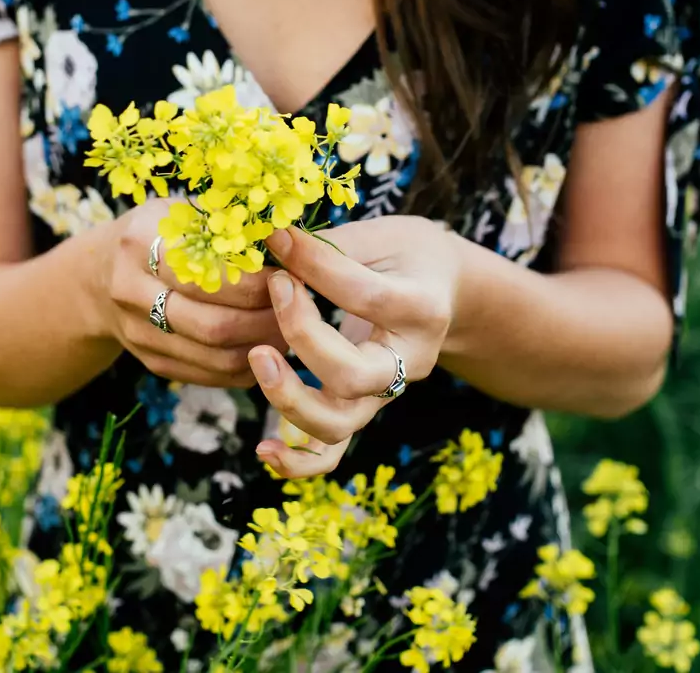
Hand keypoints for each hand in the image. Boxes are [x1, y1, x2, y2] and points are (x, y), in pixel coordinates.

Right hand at [97, 199, 288, 388]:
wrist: (99, 274)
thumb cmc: (157, 233)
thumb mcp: (180, 213)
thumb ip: (224, 225)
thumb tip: (290, 241)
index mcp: (140, 243)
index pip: (209, 275)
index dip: (258, 282)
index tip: (291, 276)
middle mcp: (132, 292)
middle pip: (214, 325)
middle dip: (267, 321)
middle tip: (301, 309)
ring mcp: (138, 334)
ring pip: (215, 358)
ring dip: (263, 348)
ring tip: (293, 329)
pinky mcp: (152, 363)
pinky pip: (210, 375)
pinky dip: (247, 367)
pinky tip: (269, 347)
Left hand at [248, 217, 465, 476]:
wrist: (442, 292)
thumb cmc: (407, 256)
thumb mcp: (383, 237)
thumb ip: (332, 246)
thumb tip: (272, 242)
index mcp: (422, 310)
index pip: (365, 297)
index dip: (315, 268)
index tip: (278, 241)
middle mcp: (409, 363)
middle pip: (352, 376)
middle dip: (302, 336)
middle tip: (276, 286)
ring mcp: (384, 394)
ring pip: (337, 424)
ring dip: (288, 399)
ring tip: (256, 356)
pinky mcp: (361, 411)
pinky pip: (330, 454)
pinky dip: (296, 462)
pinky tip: (263, 449)